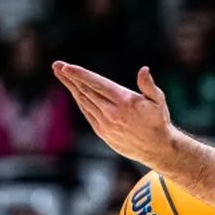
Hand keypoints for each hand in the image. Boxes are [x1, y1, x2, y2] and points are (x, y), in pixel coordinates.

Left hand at [53, 62, 178, 169]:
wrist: (156, 149)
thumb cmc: (158, 120)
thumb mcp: (158, 101)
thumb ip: (148, 85)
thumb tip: (144, 69)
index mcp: (124, 102)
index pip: (97, 84)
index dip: (80, 75)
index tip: (66, 67)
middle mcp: (112, 113)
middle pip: (85, 91)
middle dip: (70, 77)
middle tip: (57, 65)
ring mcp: (105, 124)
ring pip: (84, 102)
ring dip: (71, 87)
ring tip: (61, 75)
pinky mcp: (103, 132)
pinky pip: (87, 113)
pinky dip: (79, 101)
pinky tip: (74, 92)